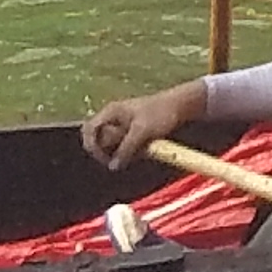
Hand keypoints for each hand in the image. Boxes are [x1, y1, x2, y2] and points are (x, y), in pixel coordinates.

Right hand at [80, 81, 205, 170]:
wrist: (183, 105)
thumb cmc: (162, 112)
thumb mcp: (143, 131)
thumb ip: (126, 148)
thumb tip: (113, 166)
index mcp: (111, 112)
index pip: (89, 131)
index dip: (93, 147)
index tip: (106, 159)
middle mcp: (112, 118)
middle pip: (98, 140)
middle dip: (110, 151)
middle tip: (126, 157)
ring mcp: (122, 125)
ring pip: (112, 145)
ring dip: (123, 152)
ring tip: (142, 149)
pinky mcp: (132, 132)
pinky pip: (124, 146)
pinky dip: (132, 151)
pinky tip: (146, 149)